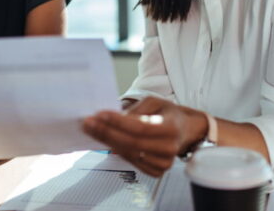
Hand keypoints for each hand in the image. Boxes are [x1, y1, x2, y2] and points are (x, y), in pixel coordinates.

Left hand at [82, 97, 207, 176]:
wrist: (184, 131)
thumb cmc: (167, 114)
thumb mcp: (154, 102)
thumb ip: (136, 109)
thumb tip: (115, 120)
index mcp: (171, 128)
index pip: (140, 127)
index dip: (118, 122)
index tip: (99, 115)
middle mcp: (169, 148)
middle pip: (131, 143)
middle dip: (106, 132)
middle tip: (88, 123)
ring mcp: (163, 163)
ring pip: (129, 153)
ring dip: (107, 142)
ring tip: (92, 130)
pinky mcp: (157, 171)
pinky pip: (132, 162)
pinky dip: (117, 151)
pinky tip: (107, 141)